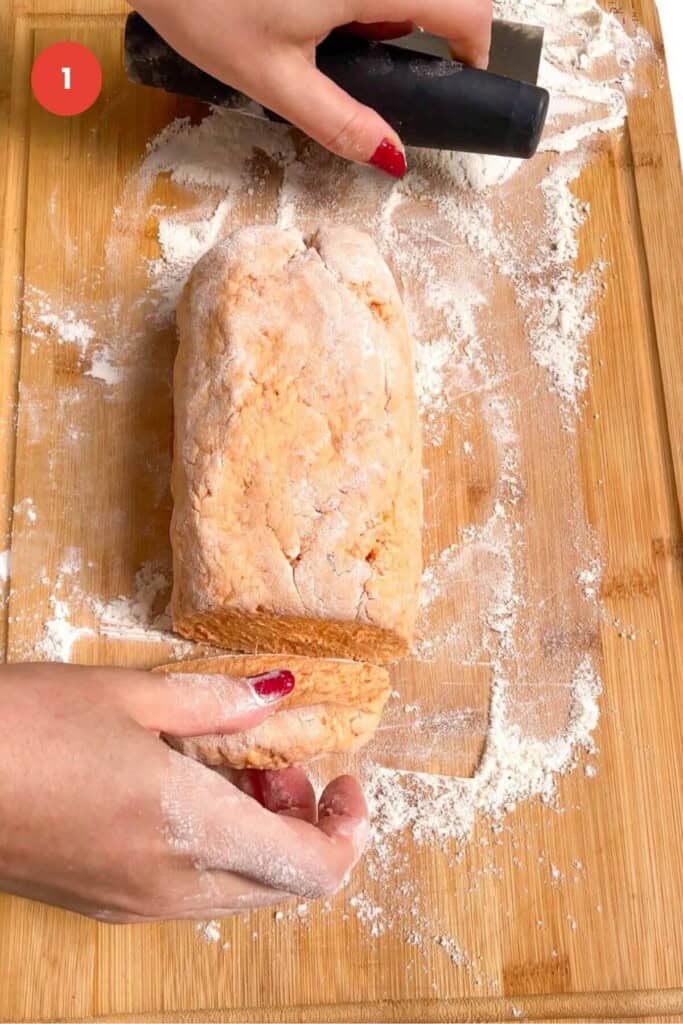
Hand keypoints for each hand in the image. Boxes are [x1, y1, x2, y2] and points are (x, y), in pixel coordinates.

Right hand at [0, 664, 367, 921]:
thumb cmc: (27, 727)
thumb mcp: (132, 695)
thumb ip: (219, 704)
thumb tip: (279, 695)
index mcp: (192, 831)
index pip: (313, 869)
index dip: (349, 828)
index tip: (343, 778)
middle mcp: (174, 885)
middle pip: (284, 885)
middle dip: (305, 826)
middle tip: (280, 763)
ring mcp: (136, 905)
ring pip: (241, 891)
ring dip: (262, 837)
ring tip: (233, 768)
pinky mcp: (106, 903)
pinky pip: (193, 891)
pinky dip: (218, 850)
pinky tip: (186, 792)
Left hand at [130, 0, 492, 174]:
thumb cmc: (203, 4)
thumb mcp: (273, 80)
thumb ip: (339, 121)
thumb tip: (391, 158)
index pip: (466, 8)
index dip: (475, 48)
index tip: (461, 76)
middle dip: (418, 29)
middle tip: (369, 61)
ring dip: (382, 10)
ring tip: (318, 29)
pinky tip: (307, 8)